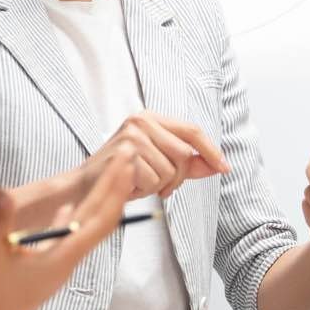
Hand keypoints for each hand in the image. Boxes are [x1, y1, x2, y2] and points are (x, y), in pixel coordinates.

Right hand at [0, 153, 133, 309]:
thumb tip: (2, 190)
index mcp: (62, 257)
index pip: (99, 217)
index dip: (115, 187)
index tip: (127, 159)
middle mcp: (68, 261)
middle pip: (101, 220)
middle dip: (117, 187)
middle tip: (130, 154)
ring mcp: (58, 267)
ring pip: (87, 229)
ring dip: (100, 200)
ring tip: (110, 175)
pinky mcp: (45, 271)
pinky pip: (67, 239)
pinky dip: (74, 219)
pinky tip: (69, 209)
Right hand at [90, 111, 228, 201]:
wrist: (85, 186)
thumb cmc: (123, 174)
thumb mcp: (158, 164)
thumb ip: (187, 163)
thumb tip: (217, 166)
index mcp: (151, 118)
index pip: (192, 130)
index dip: (211, 151)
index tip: (224, 168)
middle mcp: (142, 120)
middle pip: (184, 154)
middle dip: (178, 178)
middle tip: (160, 187)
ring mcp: (133, 135)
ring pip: (170, 171)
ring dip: (158, 186)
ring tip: (139, 183)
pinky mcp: (126, 152)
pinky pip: (154, 181)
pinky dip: (145, 191)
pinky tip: (130, 185)